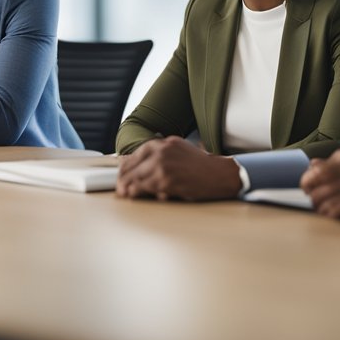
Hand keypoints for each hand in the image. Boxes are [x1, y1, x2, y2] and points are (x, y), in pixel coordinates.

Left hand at [115, 136, 242, 200]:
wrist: (220, 174)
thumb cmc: (201, 166)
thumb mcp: (179, 151)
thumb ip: (161, 154)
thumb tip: (141, 165)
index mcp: (163, 143)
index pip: (137, 154)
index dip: (126, 166)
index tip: (122, 174)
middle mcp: (161, 151)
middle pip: (133, 166)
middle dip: (124, 178)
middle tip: (120, 187)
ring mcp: (163, 165)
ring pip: (137, 178)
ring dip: (129, 187)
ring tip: (125, 193)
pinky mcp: (167, 180)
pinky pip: (146, 188)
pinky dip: (139, 192)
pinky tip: (135, 195)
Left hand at [299, 148, 339, 217]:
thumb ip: (337, 162)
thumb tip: (312, 165)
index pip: (316, 167)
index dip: (308, 179)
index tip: (309, 186)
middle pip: (314, 181)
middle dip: (309, 192)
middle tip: (312, 198)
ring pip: (320, 197)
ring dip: (318, 205)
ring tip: (322, 208)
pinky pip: (332, 209)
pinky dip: (328, 213)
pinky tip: (331, 213)